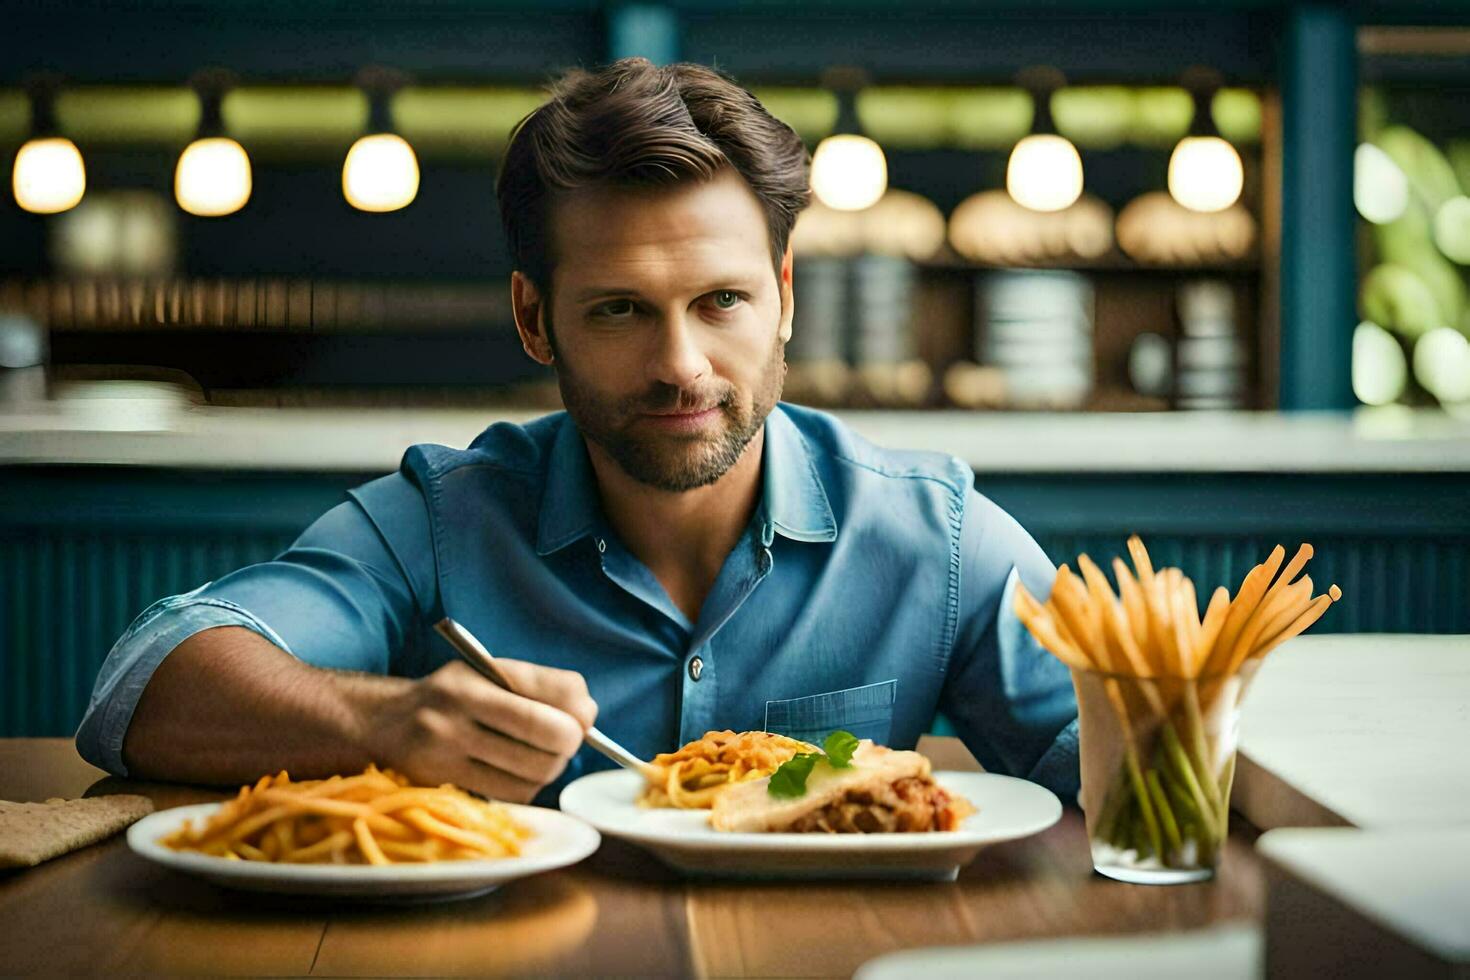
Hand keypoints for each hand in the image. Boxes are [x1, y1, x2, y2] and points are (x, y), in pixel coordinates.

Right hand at [361, 659, 597, 802]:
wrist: (383, 722)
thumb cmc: (452, 697)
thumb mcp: (488, 674)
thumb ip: (541, 688)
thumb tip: (588, 717)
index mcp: (478, 674)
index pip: (556, 690)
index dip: (580, 712)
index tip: (581, 719)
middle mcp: (460, 707)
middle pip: (550, 735)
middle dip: (568, 743)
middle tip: (564, 742)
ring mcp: (448, 747)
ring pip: (534, 771)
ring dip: (549, 768)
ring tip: (539, 757)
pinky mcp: (445, 781)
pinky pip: (512, 793)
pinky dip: (527, 787)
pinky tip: (515, 773)